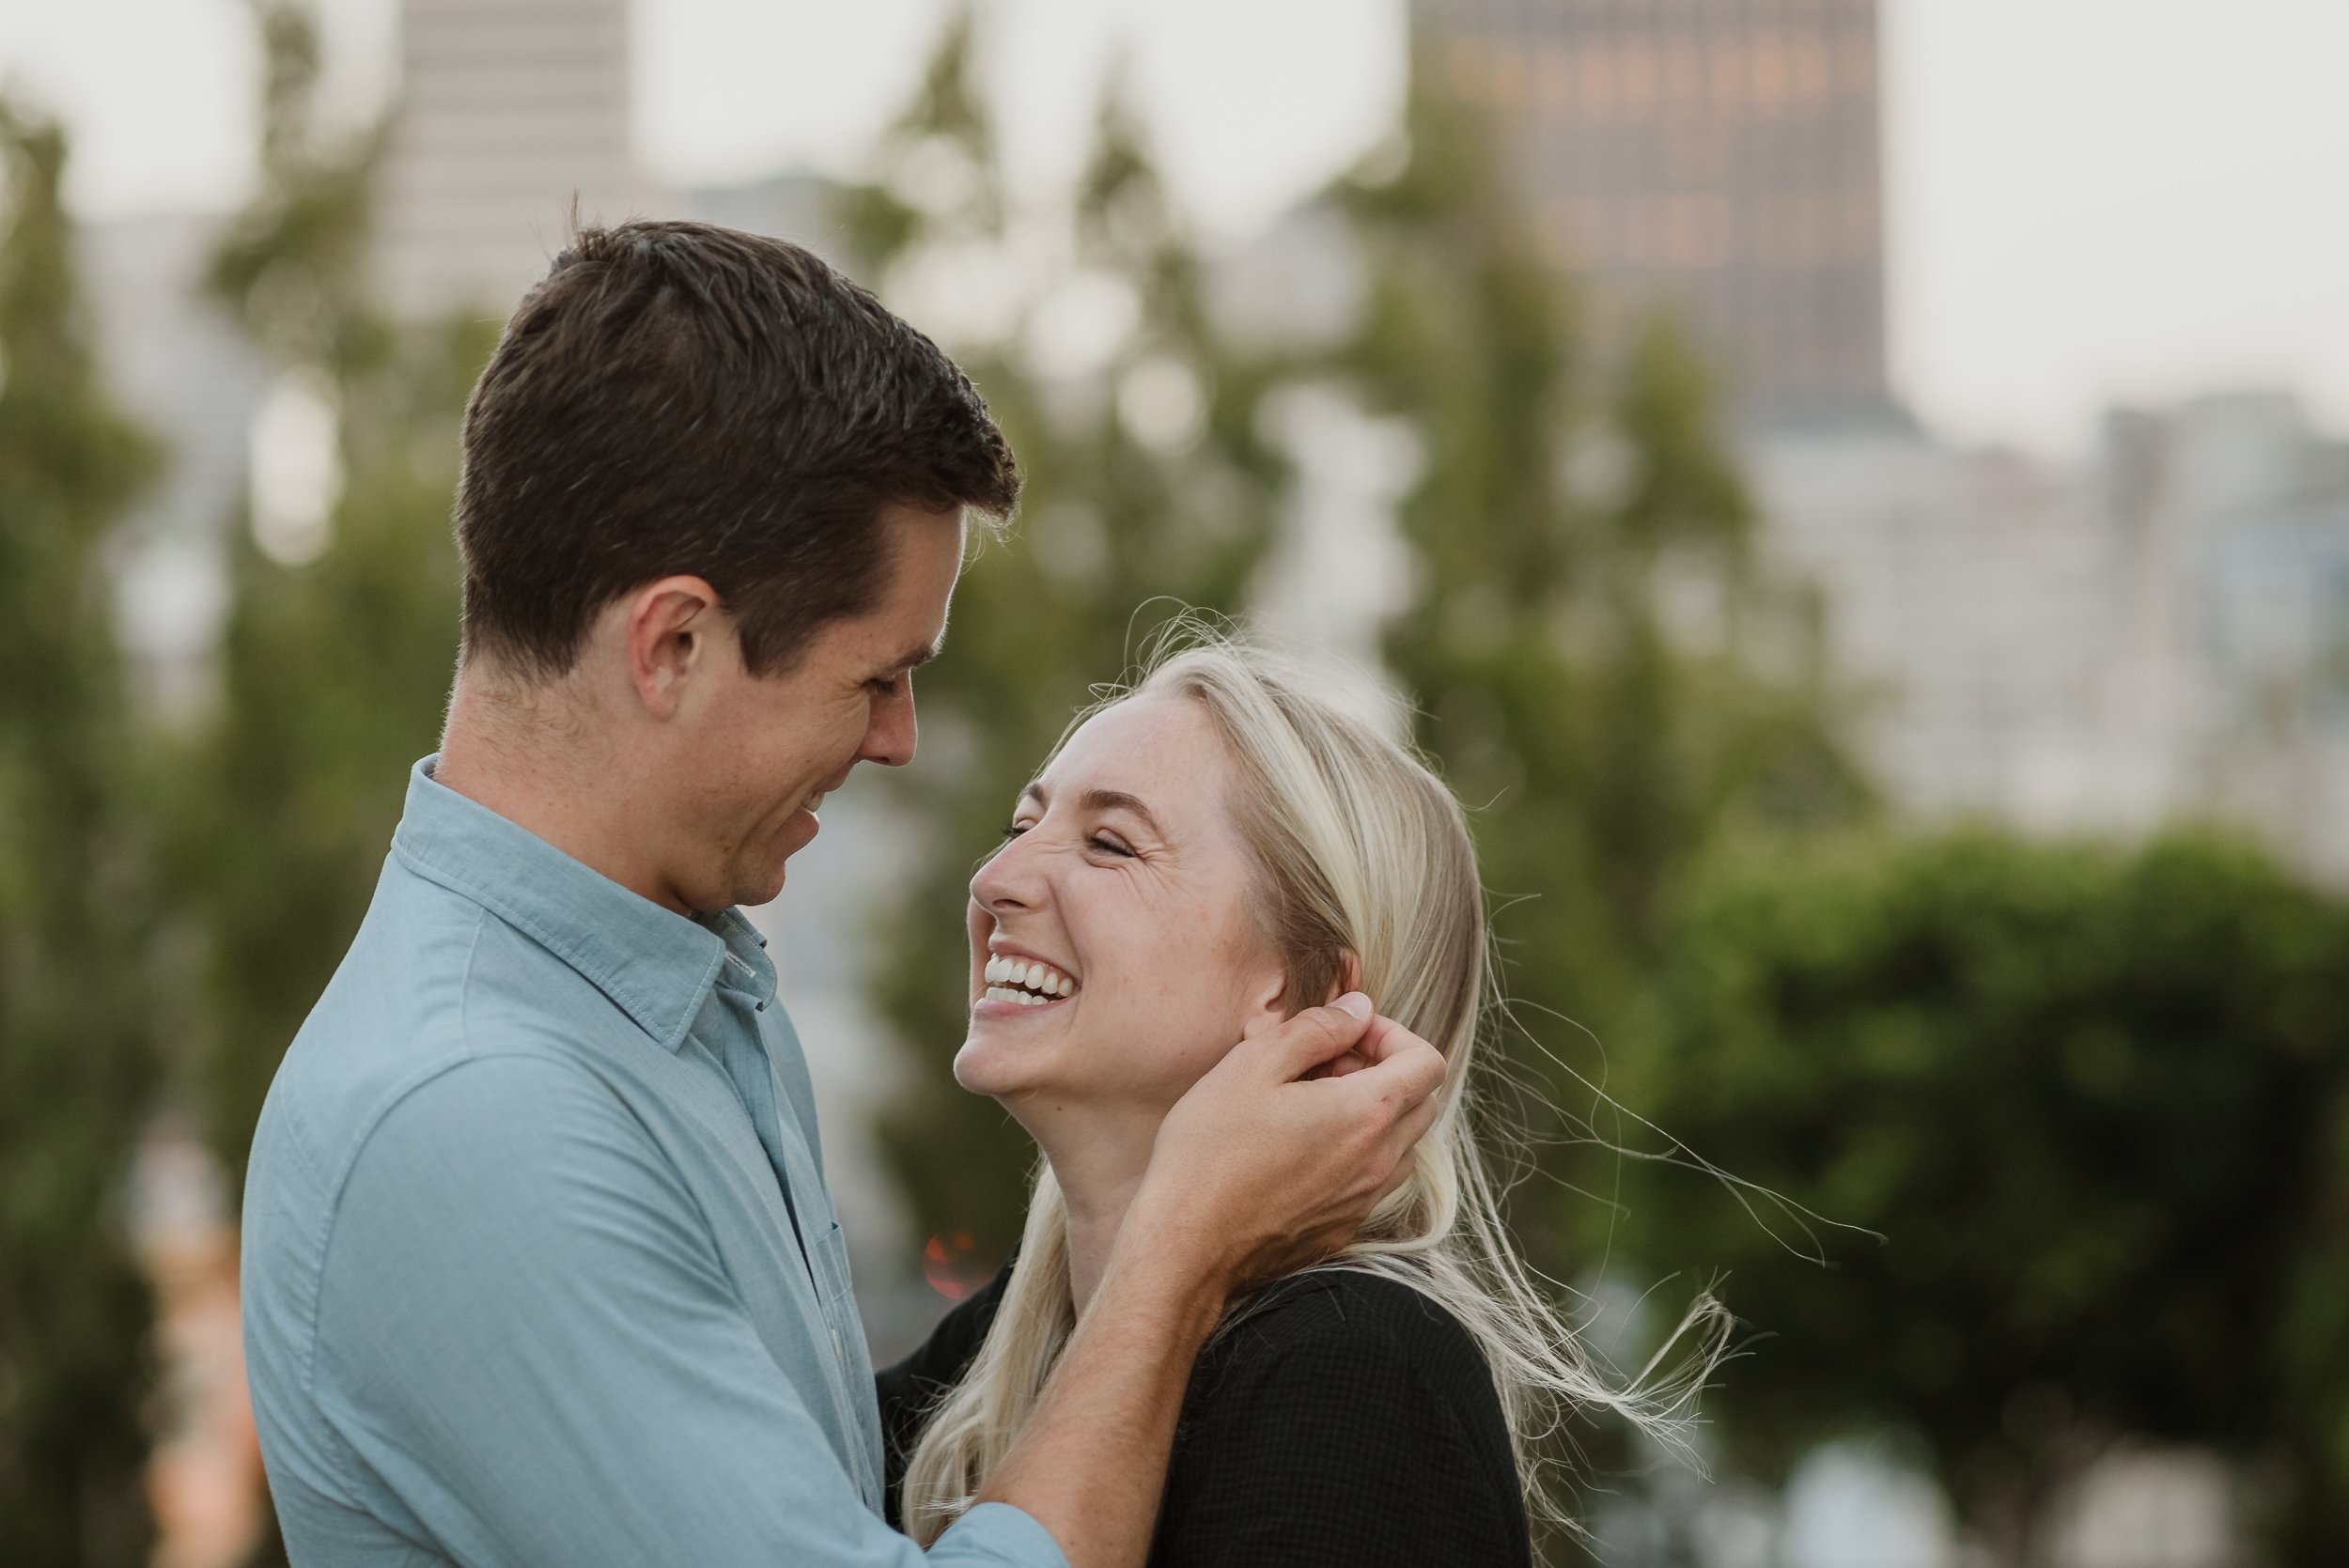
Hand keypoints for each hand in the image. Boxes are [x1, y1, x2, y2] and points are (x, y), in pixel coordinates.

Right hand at [1123, 993, 1447, 1296]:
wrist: (1186, 1244)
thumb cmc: (1211, 1151)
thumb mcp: (1253, 1065)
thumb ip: (1316, 1029)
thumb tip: (1357, 1010)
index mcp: (1367, 1113)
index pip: (1427, 1063)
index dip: (1393, 1036)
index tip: (1347, 1036)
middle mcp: (1379, 1161)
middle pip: (1420, 1103)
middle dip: (1383, 1073)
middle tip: (1324, 1067)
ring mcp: (1363, 1202)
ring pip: (1399, 1146)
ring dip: (1371, 1117)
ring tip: (1309, 1108)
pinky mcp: (1340, 1230)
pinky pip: (1369, 1183)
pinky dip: (1351, 1157)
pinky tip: (1295, 1152)